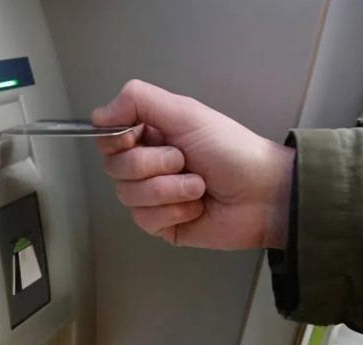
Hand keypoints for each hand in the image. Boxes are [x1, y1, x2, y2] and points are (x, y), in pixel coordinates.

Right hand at [92, 80, 293, 249]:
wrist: (264, 194)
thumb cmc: (232, 150)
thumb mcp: (185, 113)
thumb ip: (138, 101)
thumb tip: (98, 114)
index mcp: (150, 135)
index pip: (107, 138)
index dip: (118, 140)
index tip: (140, 137)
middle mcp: (147, 165)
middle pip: (114, 168)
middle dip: (153, 165)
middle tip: (184, 160)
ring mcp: (152, 196)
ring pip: (128, 195)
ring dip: (169, 189)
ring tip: (198, 186)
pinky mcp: (160, 224)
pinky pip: (144, 219)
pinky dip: (174, 211)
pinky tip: (196, 207)